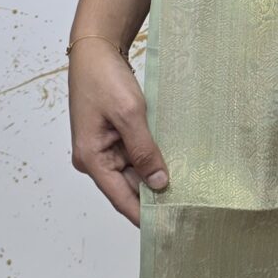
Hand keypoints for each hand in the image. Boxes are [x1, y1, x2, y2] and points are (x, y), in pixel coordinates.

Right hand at [68, 39, 168, 225]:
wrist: (95, 48)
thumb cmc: (104, 78)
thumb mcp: (129, 114)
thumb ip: (144, 151)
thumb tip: (160, 184)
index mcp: (91, 158)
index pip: (120, 199)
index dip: (143, 215)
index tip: (167, 229)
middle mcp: (95, 158)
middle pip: (127, 187)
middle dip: (154, 196)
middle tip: (186, 208)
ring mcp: (104, 148)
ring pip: (133, 172)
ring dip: (154, 176)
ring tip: (186, 188)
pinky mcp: (113, 136)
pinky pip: (134, 155)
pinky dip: (151, 159)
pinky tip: (172, 162)